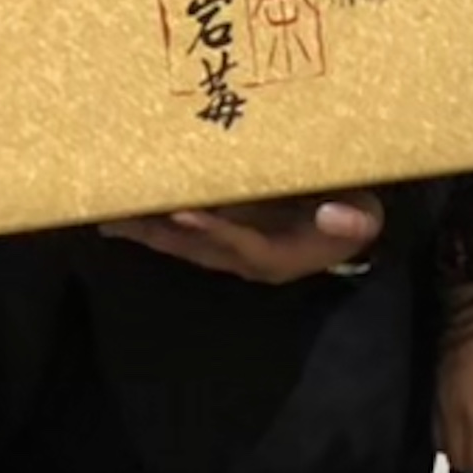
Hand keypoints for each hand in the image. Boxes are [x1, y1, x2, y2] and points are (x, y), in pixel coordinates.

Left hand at [101, 191, 385, 283]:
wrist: (345, 228)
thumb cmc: (351, 217)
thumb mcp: (363, 219)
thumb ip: (354, 221)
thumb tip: (337, 216)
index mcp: (280, 256)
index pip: (243, 245)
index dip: (216, 231)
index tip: (186, 213)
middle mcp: (246, 258)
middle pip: (197, 248)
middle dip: (159, 234)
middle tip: (121, 217)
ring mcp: (230, 251)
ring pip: (182, 243)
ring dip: (146, 230)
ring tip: (109, 216)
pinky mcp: (220, 239)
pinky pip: (181, 234)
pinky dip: (152, 224)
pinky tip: (121, 215)